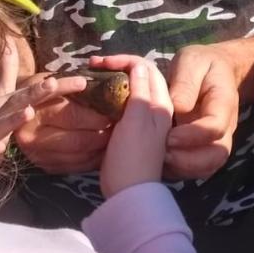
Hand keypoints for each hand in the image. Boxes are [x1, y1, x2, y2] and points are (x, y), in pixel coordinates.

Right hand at [0, 40, 85, 183]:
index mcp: (8, 98)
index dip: (56, 83)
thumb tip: (10, 42)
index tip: (81, 79)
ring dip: (15, 117)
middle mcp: (0, 110)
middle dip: (37, 92)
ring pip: (5, 123)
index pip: (35, 88)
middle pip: (22, 99)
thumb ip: (7, 71)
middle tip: (53, 84)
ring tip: (28, 111)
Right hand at [13, 71, 113, 174]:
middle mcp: (31, 137)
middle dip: (101, 132)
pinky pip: (75, 166)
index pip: (70, 114)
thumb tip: (102, 85)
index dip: (94, 113)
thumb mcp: (45, 80)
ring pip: (77, 155)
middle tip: (119, 124)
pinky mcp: (44, 166)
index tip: (113, 109)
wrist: (11, 113)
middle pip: (76, 139)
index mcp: (32, 112)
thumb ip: (65, 83)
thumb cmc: (36, 90)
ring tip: (117, 135)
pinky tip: (105, 149)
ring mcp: (37, 155)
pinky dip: (93, 158)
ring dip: (100, 147)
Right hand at [96, 56, 172, 197]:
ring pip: (131, 90)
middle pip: (139, 77)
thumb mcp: (136, 120)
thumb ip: (139, 91)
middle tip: (93, 66)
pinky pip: (124, 104)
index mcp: (160, 104)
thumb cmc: (133, 155)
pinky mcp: (132, 130)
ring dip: (113, 80)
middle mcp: (155, 109)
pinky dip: (111, 96)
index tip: (100, 62)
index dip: (124, 60)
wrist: (128, 192)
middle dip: (118, 66)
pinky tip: (98, 98)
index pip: (146, 68)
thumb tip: (138, 65)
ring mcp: (143, 120)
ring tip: (93, 77)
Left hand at [165, 44, 238, 178]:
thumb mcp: (192, 62)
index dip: (193, 136)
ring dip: (182, 169)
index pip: (215, 127)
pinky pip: (195, 169)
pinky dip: (177, 171)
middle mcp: (225, 127)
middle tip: (162, 155)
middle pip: (217, 156)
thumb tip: (175, 107)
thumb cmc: (201, 63)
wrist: (216, 70)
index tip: (169, 136)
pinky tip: (156, 163)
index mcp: (223, 103)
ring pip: (207, 167)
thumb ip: (185, 84)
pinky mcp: (203, 148)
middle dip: (189, 162)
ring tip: (157, 162)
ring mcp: (216, 140)